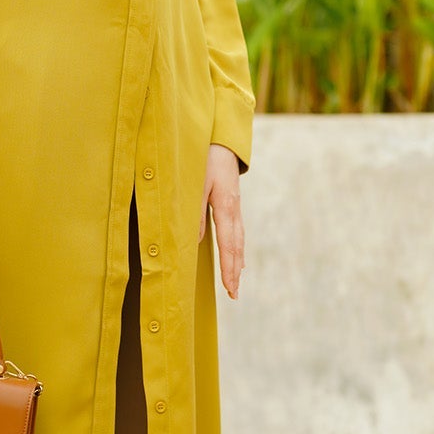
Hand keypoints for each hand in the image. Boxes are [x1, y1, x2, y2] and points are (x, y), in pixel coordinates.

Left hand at [198, 144, 244, 298]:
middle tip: (234, 294)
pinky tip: (237, 255)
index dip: (228, 267)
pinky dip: (237, 247)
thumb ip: (194, 212)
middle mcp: (234, 208)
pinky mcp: (233, 202)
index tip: (230, 287)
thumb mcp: (195, 183)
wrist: (222, 139)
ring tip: (236, 281)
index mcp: (225, 205)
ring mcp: (236, 205)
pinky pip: (237, 230)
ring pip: (239, 239)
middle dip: (235, 271)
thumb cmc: (205, 159)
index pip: (227, 244)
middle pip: (236, 246)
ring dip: (237, 261)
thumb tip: (194, 241)